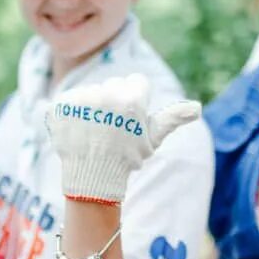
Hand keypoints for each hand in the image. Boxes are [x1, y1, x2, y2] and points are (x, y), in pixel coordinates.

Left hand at [46, 73, 199, 203]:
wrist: (92, 177)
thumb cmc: (126, 157)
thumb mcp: (153, 137)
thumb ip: (173, 117)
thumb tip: (197, 107)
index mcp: (132, 99)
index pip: (136, 82)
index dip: (135, 101)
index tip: (129, 120)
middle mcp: (107, 94)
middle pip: (114, 85)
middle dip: (114, 102)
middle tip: (110, 128)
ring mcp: (81, 98)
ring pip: (92, 91)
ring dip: (92, 107)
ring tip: (93, 131)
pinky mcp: (61, 104)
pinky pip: (69, 99)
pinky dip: (71, 113)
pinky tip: (76, 130)